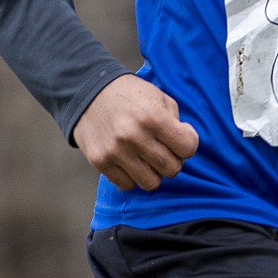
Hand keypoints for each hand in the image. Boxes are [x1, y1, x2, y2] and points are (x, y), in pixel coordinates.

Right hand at [72, 74, 199, 190]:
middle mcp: (134, 136)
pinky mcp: (100, 162)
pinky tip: (131, 162)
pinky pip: (128, 185)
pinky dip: (133, 177)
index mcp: (152, 116)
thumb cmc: (130, 95)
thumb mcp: (159, 97)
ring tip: (148, 158)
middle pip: (171, 169)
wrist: (89, 92)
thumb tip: (185, 145)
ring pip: (151, 183)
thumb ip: (176, 120)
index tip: (181, 139)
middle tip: (165, 150)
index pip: (188, 147)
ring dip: (154, 172)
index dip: (188, 144)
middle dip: (173, 161)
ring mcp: (115, 151)